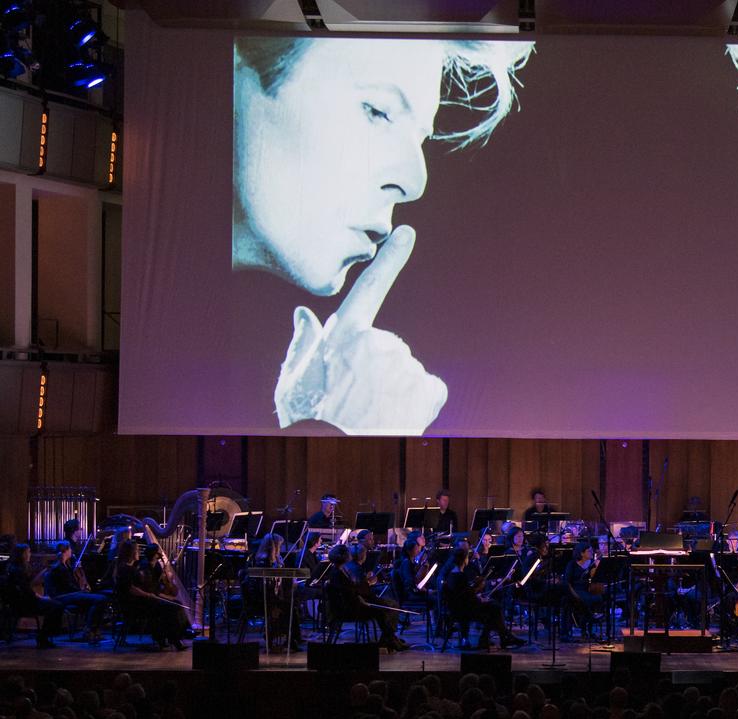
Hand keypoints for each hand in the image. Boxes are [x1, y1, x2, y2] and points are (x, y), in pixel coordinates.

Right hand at [274, 226, 447, 434]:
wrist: (337, 455)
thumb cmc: (309, 418)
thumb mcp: (294, 378)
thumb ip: (303, 342)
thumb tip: (304, 313)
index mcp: (346, 333)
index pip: (371, 287)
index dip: (390, 259)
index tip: (407, 232)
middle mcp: (380, 340)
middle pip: (388, 348)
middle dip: (378, 369)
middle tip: (357, 399)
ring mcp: (405, 363)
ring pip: (407, 371)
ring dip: (396, 389)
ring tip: (373, 412)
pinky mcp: (427, 388)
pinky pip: (430, 389)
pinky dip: (420, 403)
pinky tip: (398, 418)